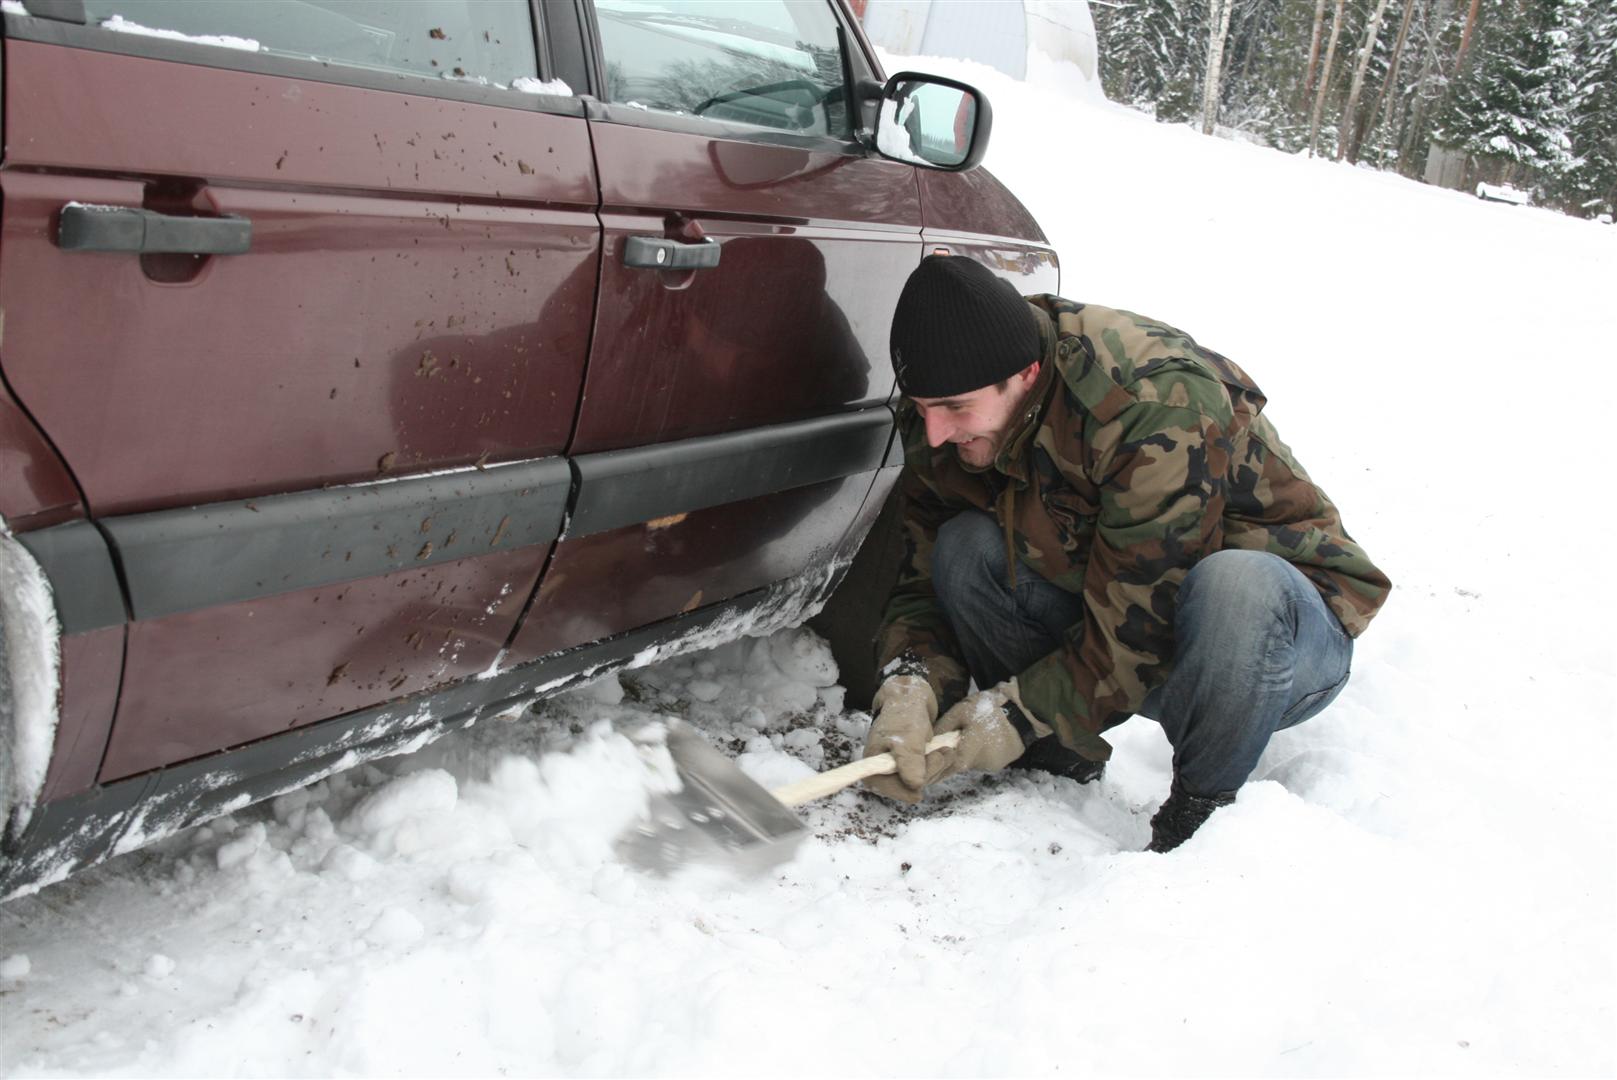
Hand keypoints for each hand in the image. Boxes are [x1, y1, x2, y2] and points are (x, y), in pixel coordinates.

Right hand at [861, 674, 938, 803]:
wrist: (909, 697)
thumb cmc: (903, 713)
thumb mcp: (908, 735)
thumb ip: (910, 760)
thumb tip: (914, 785)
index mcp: (873, 766)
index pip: (890, 789)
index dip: (908, 789)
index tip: (924, 783)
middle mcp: (883, 772)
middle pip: (909, 786)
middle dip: (930, 772)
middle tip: (944, 753)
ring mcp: (898, 769)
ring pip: (921, 781)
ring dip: (937, 767)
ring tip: (947, 750)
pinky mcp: (911, 765)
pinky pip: (926, 774)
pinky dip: (937, 764)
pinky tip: (944, 752)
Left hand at [925, 680, 1030, 782]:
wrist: (1025, 712)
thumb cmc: (990, 709)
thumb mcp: (961, 711)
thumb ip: (943, 728)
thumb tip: (928, 740)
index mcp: (964, 756)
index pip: (941, 771)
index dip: (931, 768)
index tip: (923, 764)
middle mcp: (977, 766)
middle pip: (956, 766)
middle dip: (949, 756)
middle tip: (948, 740)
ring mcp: (991, 766)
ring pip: (970, 761)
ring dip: (966, 752)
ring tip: (970, 734)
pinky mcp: (1001, 762)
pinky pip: (983, 758)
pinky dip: (979, 750)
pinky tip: (983, 736)